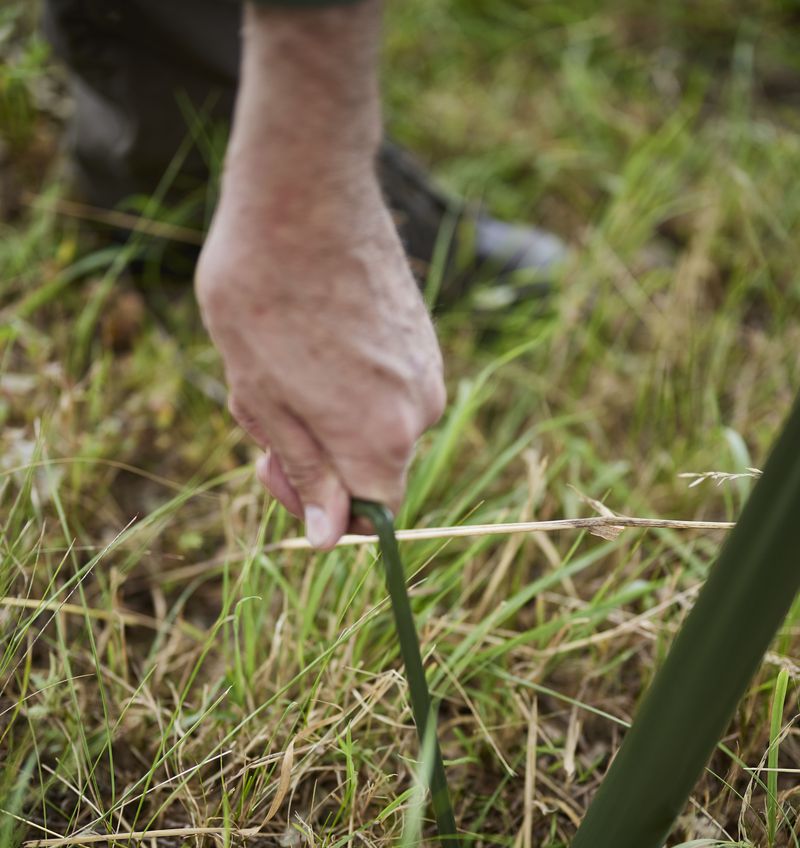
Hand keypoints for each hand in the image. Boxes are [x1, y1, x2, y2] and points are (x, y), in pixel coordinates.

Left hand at [195, 3, 445, 548]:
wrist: (302, 189)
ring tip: (278, 359)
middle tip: (260, 408)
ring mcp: (428, 368)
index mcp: (381, 438)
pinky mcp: (423, 335)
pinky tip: (306, 335)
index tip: (275, 469)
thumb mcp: (263, 400)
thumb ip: (305, 471)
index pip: (369, 517)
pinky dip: (347, 380)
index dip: (319, 508)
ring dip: (326, 414)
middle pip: (372, 469)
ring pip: (377, 426)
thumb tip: (330, 536)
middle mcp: (421, 410)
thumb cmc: (263, 295)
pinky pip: (388, 387)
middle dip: (315, 454)